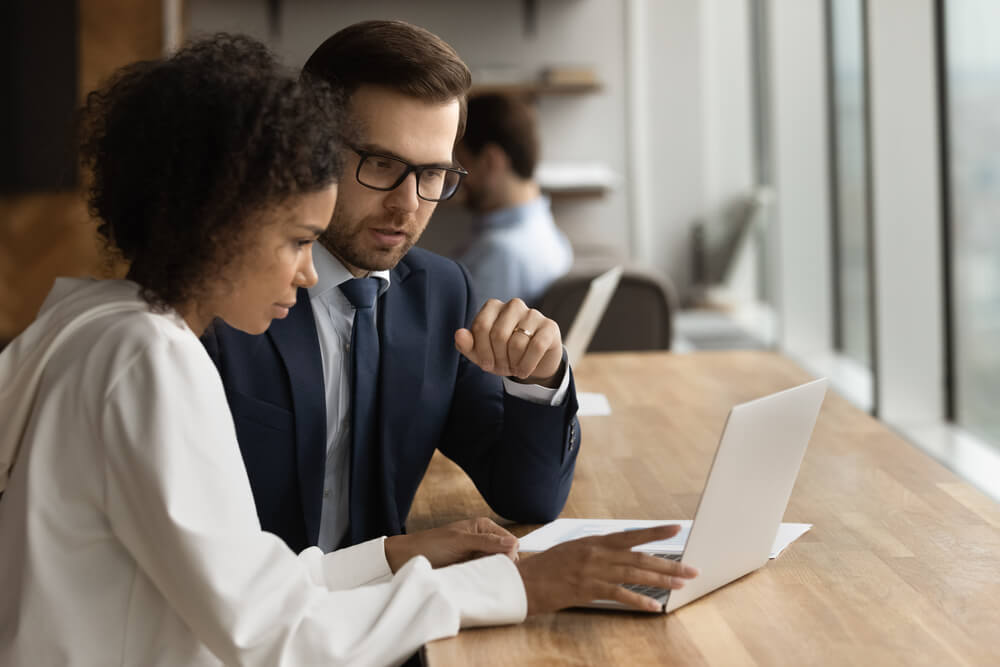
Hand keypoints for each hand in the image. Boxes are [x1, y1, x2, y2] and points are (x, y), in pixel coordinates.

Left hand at [383, 517, 518, 571]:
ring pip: (496, 567)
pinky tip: (474, 580)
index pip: (511, 541)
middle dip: (500, 565)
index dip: (509, 554)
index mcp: (484, 527)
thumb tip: (513, 543)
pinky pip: (485, 576)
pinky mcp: (470, 568)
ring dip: (490, 573)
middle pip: (506, 556)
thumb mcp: (460, 541)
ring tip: (476, 575)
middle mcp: (484, 540)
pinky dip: (482, 579)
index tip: (501, 564)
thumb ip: (487, 542)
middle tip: (485, 570)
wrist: (408, 558)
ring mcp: (477, 555)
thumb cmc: (431, 545)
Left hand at [455, 298, 563, 386]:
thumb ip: (466, 345)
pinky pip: (536, 346)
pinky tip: (524, 370)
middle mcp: (513, 305)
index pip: (481, 326)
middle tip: (501, 369)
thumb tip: (459, 334)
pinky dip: (527, 364)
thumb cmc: (502, 354)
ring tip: (514, 368)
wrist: (532, 362)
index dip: (481, 351)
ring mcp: (533, 314)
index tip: (485, 365)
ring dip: (513, 363)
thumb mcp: (481, 354)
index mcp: (493, 306)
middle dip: (498, 359)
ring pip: (517, 342)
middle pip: (498, 334)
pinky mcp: (549, 326)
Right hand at [515, 525, 698, 613]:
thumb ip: (596, 551)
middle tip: (691, 569)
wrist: (522, 580)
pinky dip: (638, 601)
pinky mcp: (587, 589)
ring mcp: (592, 571)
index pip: (631, 535)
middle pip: (639, 557)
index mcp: (594, 541)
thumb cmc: (546, 567)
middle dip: (668, 564)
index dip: (655, 532)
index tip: (677, 528)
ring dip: (660, 581)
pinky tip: (653, 607)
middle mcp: (596, 553)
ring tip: (680, 585)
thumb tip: (618, 555)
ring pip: (634, 574)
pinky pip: (619, 595)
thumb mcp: (573, 550)